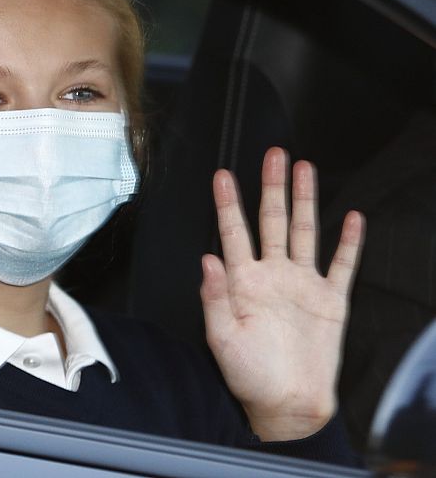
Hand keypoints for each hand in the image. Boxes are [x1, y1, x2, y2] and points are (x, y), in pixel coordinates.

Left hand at [200, 147, 364, 441]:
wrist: (287, 404)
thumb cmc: (249, 375)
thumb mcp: (221, 339)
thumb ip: (213, 298)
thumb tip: (206, 260)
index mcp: (243, 282)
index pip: (233, 233)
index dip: (227, 204)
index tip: (222, 176)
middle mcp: (272, 275)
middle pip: (272, 220)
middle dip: (272, 187)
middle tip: (273, 155)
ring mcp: (302, 285)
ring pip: (304, 232)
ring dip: (305, 200)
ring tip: (304, 169)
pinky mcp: (330, 300)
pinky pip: (341, 265)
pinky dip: (348, 242)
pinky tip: (352, 218)